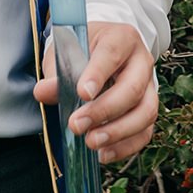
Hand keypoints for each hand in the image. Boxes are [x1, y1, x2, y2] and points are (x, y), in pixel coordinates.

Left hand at [32, 22, 156, 164]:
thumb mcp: (66, 54)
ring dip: (117, 132)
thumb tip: (43, 91)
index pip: (112, 53)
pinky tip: (103, 154)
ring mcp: (149, 87)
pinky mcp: (148, 109)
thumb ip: (57, 73)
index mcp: (121, 38)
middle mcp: (141, 62)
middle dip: (104, 111)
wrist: (102, 54)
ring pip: (146, 112)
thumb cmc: (84, 51)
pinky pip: (145, 132)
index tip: (82, 94)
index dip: (98, 74)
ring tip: (91, 142)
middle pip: (132, 88)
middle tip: (76, 125)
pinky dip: (125, 146)